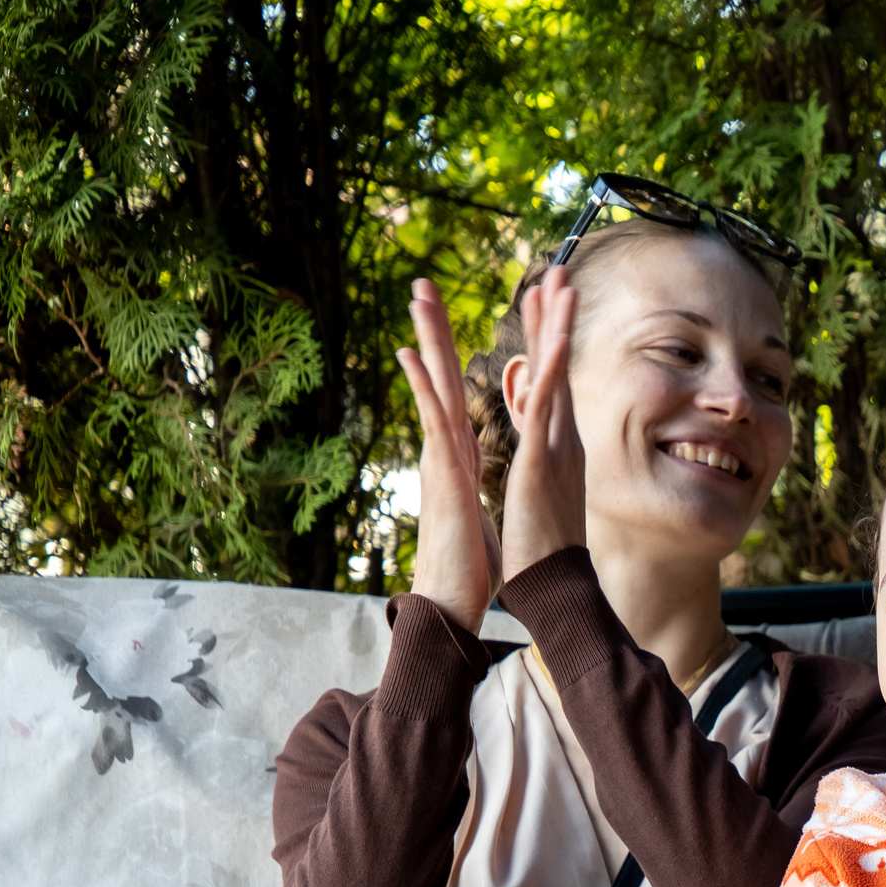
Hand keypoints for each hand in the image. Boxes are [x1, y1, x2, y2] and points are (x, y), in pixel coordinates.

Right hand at [395, 279, 502, 633]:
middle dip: (432, 331)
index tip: (441, 320)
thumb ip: (466, 488)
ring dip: (425, 342)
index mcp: (457, 457)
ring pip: (433, 389)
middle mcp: (444, 451)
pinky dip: (425, 389)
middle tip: (421, 284)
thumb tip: (463, 478)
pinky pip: (434, 423)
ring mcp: (440, 461)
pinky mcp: (444, 476)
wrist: (454, 602)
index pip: (454, 394)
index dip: (449, 356)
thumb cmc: (468, 563)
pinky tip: (411, 357)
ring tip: (417, 299)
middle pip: (438, 379)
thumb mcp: (474, 511)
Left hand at [498, 268, 589, 582]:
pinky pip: (548, 409)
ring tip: (557, 281)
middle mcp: (563, 439)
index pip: (551, 381)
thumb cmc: (545, 553)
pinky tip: (556, 338)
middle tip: (557, 268)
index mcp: (557, 447)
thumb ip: (547, 469)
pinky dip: (552, 370)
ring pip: (557, 374)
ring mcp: (556, 448)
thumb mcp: (543, 498)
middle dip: (556, 315)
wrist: (553, 587)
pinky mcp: (543, 463)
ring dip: (558, 326)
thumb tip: (548, 458)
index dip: (549, 337)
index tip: (546, 299)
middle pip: (558, 365)